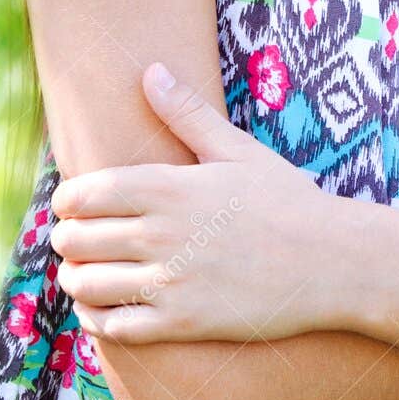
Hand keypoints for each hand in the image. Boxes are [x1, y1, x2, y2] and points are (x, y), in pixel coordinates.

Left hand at [49, 64, 336, 344]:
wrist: (332, 262)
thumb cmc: (286, 200)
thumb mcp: (237, 150)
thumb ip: (186, 113)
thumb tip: (150, 71)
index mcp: (170, 188)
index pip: (87, 193)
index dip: (66, 200)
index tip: (67, 204)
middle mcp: (162, 235)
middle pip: (79, 239)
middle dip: (66, 238)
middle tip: (70, 238)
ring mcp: (171, 282)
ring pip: (88, 285)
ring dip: (74, 279)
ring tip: (79, 273)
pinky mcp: (183, 323)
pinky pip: (116, 328)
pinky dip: (96, 320)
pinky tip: (99, 311)